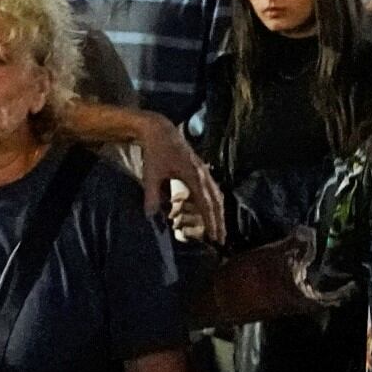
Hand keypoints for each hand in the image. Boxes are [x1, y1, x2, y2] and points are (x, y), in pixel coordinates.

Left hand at [127, 112, 225, 231]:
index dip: (211, 222)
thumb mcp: (151, 173)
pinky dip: (215, 203)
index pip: (206, 204)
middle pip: (217, 202)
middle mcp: (203, 175)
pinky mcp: (202, 170)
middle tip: (221, 240)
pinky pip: (213, 190)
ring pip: (217, 196)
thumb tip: (149, 216)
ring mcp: (204, 172)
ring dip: (219, 213)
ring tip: (219, 229)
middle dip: (219, 222)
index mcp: (193, 176)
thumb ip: (151, 195)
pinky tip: (213, 211)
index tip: (214, 237)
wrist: (160, 131)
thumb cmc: (155, 152)